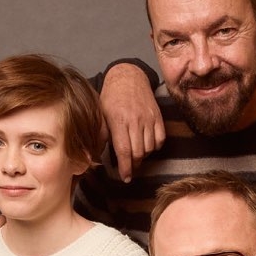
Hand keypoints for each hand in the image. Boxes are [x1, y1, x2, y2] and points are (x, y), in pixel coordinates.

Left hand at [100, 63, 164, 182]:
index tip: (126, 178)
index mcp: (118, 121)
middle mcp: (135, 120)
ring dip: (143, 156)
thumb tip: (95, 156)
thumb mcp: (100, 114)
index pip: (124, 151)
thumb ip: (100, 135)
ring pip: (149, 148)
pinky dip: (154, 147)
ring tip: (136, 155)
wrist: (128, 77)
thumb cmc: (111, 98)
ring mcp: (148, 118)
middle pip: (138, 153)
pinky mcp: (158, 116)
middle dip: (133, 164)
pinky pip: (160, 139)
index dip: (125, 168)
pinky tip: (146, 145)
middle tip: (129, 166)